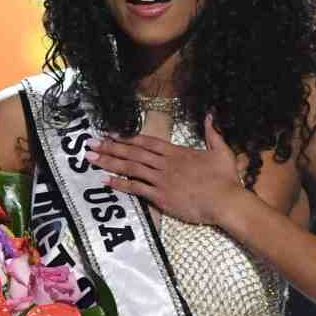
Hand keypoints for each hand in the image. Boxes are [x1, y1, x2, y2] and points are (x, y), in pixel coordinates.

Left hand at [86, 115, 243, 225]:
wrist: (225, 201)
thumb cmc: (225, 179)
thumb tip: (211, 114)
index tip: (110, 134)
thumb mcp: (221, 151)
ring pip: (130, 168)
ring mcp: (161, 180)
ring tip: (90, 158)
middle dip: (109, 147)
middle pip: (132, 153)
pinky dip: (120, 185)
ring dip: (108, 162)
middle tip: (90, 143)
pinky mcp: (160, 197)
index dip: (127, 138)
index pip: (146, 142)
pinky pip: (136, 189)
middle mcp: (165, 164)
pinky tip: (105, 181)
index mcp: (176, 153)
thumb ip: (213, 132)